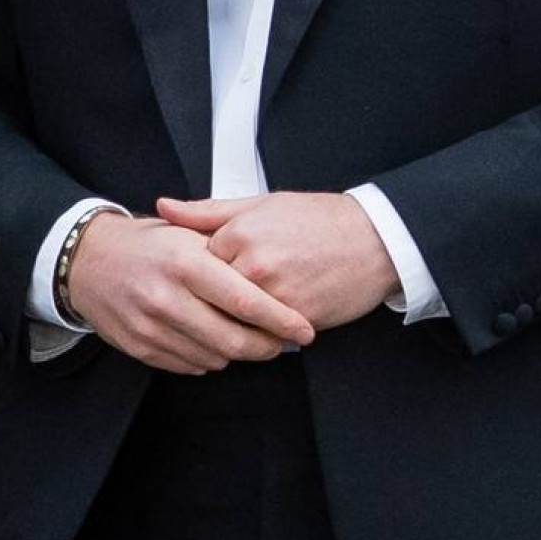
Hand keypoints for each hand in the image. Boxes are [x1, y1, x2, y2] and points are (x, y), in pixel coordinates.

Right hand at [65, 213, 315, 373]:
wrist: (89, 261)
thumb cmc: (148, 244)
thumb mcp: (188, 231)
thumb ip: (230, 250)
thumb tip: (278, 276)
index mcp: (186, 262)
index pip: (246, 302)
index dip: (281, 320)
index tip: (304, 330)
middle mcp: (167, 297)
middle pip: (234, 340)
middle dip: (266, 346)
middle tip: (281, 342)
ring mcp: (151, 327)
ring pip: (215, 358)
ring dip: (238, 352)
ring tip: (247, 337)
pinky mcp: (141, 348)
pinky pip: (190, 366)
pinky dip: (210, 358)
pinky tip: (213, 340)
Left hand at [155, 192, 399, 330]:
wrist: (375, 240)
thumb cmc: (321, 220)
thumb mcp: (261, 203)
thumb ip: (207, 211)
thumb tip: (165, 207)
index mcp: (239, 234)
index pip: (195, 267)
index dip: (201, 274)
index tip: (208, 274)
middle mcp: (253, 266)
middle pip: (211, 298)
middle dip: (212, 302)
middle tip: (222, 297)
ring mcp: (274, 295)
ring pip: (235, 322)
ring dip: (235, 322)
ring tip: (247, 310)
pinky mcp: (296, 320)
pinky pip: (265, 335)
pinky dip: (263, 332)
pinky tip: (269, 321)